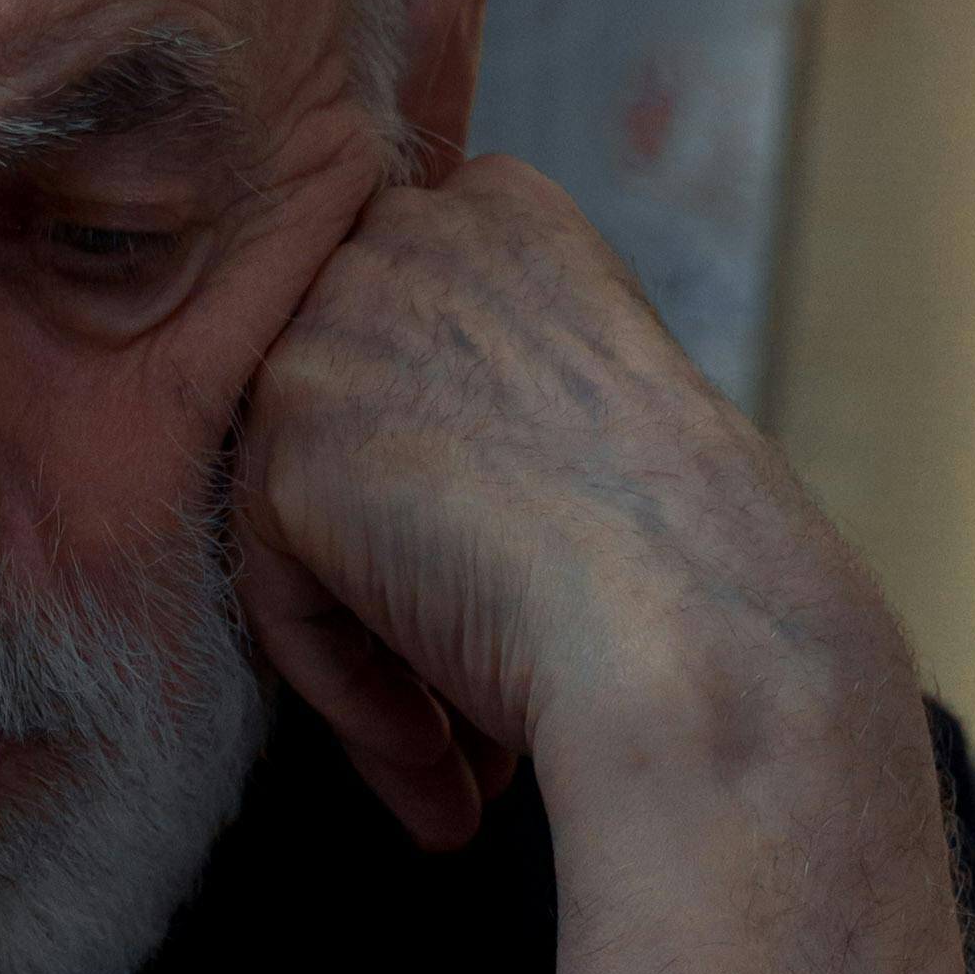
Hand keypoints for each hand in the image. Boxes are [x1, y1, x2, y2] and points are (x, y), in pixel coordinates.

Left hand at [233, 154, 972, 973]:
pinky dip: (348, 691)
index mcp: (501, 210)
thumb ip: (484, 399)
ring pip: (304, 520)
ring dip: (376, 656)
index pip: (402, 350)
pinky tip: (435, 760)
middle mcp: (408, 233)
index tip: (504, 589)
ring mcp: (338, 323)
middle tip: (466, 708)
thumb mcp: (590, 417)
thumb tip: (397, 486)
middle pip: (340, 431)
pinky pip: (279, 593)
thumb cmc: (685, 566)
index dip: (438, 488)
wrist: (695, 633)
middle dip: (393, 576)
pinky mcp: (290, 432)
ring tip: (454, 763)